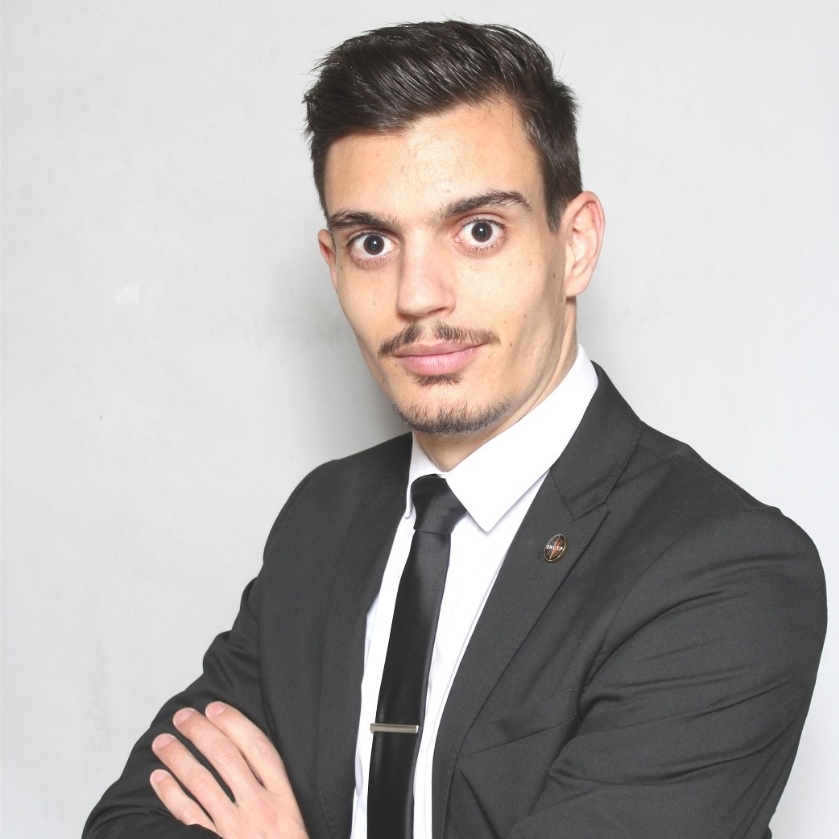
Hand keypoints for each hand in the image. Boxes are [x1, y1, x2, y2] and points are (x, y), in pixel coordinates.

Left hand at [150, 702, 308, 838]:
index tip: (216, 708)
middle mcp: (259, 808)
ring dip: (178, 757)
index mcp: (283, 798)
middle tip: (183, 716)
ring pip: (200, 781)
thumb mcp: (294, 818)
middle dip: (201, 732)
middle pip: (225, 758)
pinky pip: (186, 814)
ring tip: (163, 741)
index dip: (235, 724)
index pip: (257, 748)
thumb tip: (247, 755)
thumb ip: (275, 790)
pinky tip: (159, 778)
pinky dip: (170, 793)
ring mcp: (234, 828)